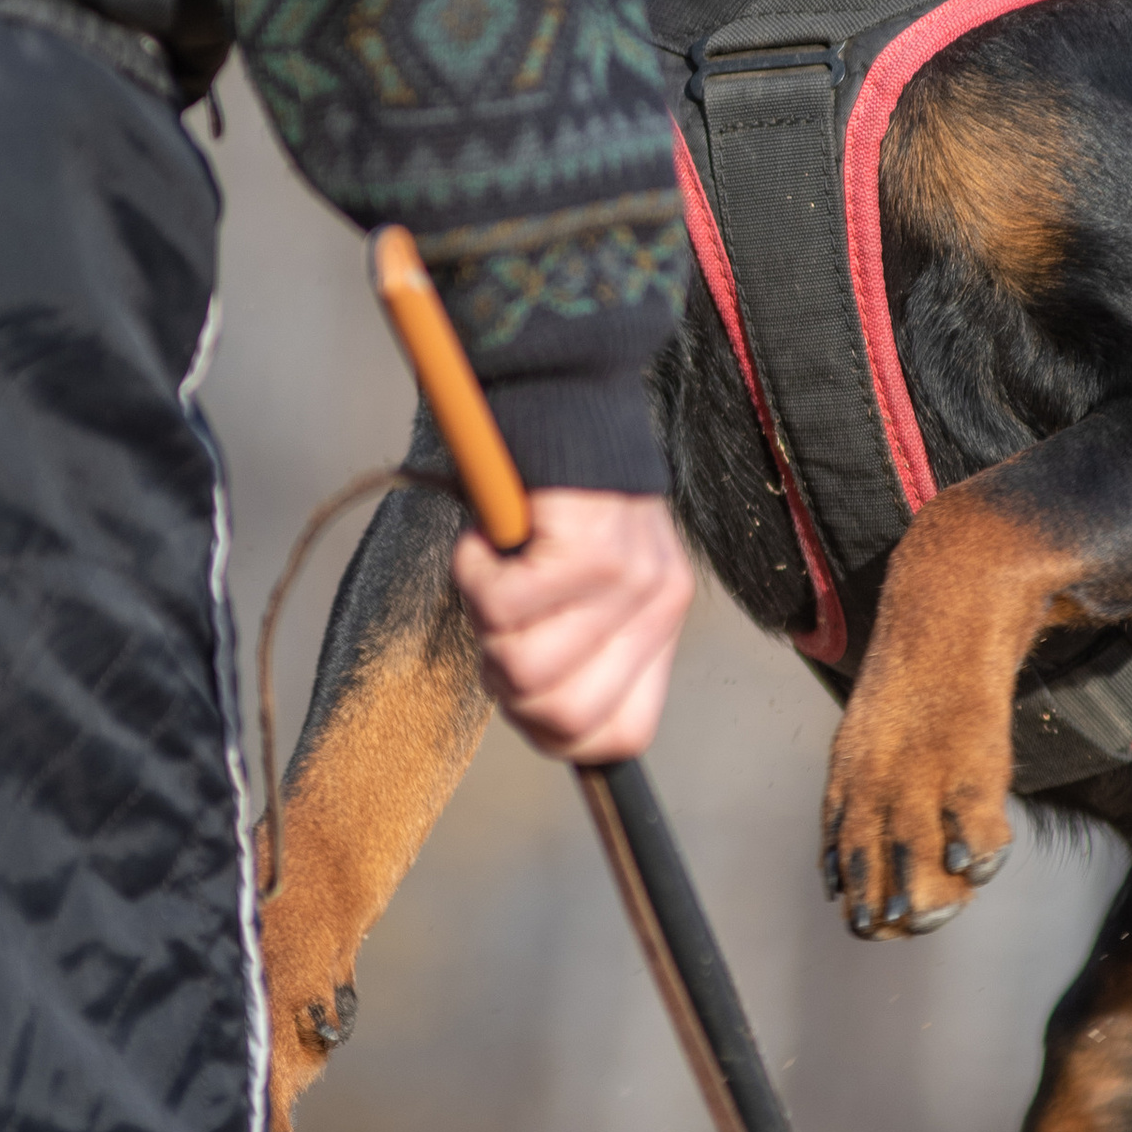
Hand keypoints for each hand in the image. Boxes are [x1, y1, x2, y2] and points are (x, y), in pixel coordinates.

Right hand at [451, 489, 693, 763]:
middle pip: (561, 717)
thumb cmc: (557, 496)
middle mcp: (657, 607)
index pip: (619, 739)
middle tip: (496, 621)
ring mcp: (628, 580)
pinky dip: (470, 573)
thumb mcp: (586, 584)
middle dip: (504, 681)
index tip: (519, 685)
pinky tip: (487, 537)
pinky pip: (498, 607)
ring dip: (482, 623)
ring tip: (494, 570)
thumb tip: (533, 711)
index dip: (550, 730)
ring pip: (522, 669)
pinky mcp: (589, 549)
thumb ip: (576, 646)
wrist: (565, 392)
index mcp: (660, 627)